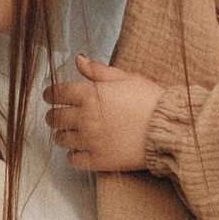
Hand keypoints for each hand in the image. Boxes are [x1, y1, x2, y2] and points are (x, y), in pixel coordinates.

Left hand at [45, 55, 161, 176]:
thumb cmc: (150, 100)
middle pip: (55, 117)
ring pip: (62, 139)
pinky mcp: (99, 160)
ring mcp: (91, 141)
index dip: (50, 94)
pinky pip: (74, 160)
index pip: (57, 93)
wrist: (168, 128)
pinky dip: (74, 155)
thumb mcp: (125, 77)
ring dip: (62, 135)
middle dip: (53, 115)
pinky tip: (80, 150)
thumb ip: (97, 70)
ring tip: (69, 133)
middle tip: (56, 115)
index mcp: (90, 95)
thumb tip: (78, 59)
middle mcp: (86, 118)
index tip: (50, 96)